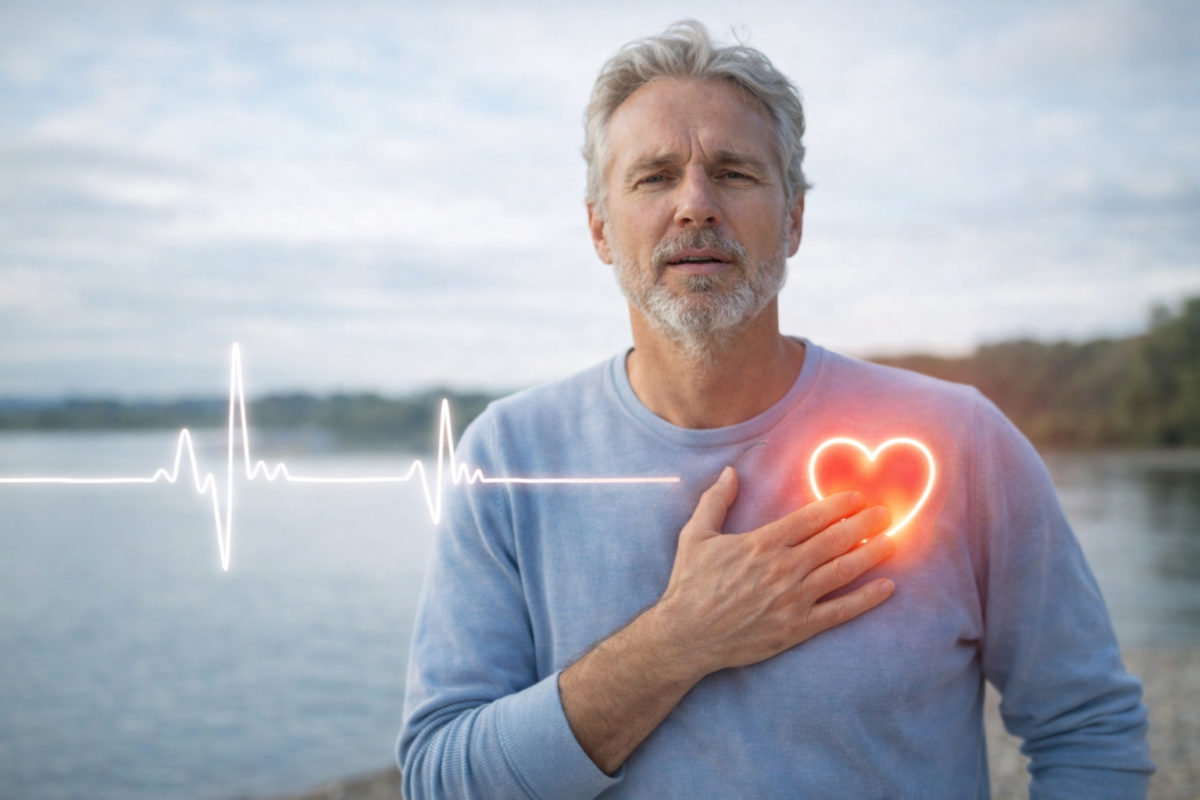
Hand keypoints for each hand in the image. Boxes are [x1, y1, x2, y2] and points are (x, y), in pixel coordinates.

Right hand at [650, 465, 896, 677]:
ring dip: (871, 554)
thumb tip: (729, 471)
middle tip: (885, 513)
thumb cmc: (689, 584)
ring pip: (842, 571)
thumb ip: (715, 501)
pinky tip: (887, 587)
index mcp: (762, 543)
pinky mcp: (797, 627)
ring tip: (892, 540)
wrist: (686, 635)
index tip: (857, 497)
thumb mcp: (695, 536)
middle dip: (864, 524)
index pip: (811, 518)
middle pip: (834, 540)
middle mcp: (783, 568)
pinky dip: (866, 599)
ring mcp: (793, 599)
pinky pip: (840, 611)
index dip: (839, 506)